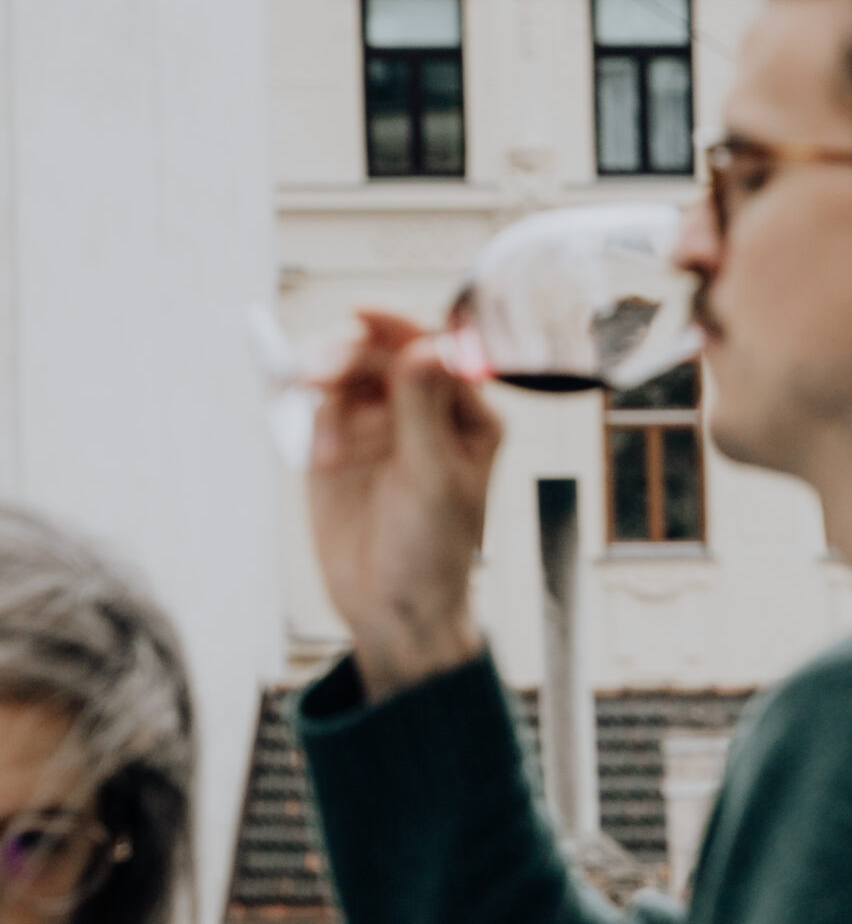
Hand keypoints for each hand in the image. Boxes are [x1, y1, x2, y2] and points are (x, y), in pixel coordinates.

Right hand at [307, 310, 501, 703]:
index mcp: (468, 415)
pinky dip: (312, 419)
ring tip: (318, 432)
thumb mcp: (434, 482)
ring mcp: (380, 422)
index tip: (363, 316)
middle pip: (381, 352)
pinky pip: (320, 405)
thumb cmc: (432, 554)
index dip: (397, 325)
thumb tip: (425, 346)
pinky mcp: (341, 440)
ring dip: (325, 388)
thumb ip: (425, 411)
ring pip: (346, 373)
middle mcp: (425, 409)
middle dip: (348, 358)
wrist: (392, 608)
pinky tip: (317, 455)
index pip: (433, 348)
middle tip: (317, 377)